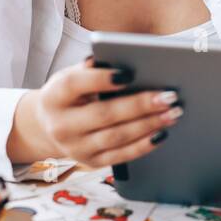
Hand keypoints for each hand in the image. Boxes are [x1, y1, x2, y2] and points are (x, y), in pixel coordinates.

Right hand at [9, 58, 180, 166]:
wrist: (48, 126)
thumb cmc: (69, 94)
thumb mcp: (70, 75)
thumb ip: (92, 68)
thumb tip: (122, 58)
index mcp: (54, 97)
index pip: (75, 85)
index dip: (101, 79)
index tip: (129, 73)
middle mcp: (61, 125)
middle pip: (103, 114)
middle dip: (139, 105)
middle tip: (168, 96)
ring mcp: (75, 147)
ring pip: (116, 137)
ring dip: (148, 125)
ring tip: (173, 113)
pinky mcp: (90, 162)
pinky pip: (121, 156)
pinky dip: (144, 145)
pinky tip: (162, 133)